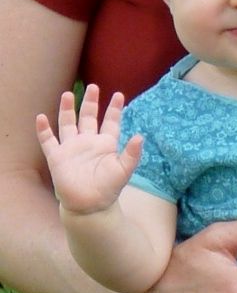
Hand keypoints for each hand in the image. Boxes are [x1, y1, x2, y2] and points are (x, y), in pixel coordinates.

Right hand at [36, 85, 141, 215]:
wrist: (90, 206)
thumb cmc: (108, 189)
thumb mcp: (124, 170)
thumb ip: (132, 154)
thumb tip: (140, 136)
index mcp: (105, 144)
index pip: (110, 122)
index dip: (114, 109)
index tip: (119, 94)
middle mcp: (88, 142)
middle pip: (88, 117)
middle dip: (90, 102)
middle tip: (93, 87)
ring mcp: (72, 148)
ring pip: (67, 124)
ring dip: (67, 110)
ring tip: (67, 94)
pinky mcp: (57, 157)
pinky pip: (48, 141)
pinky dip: (44, 130)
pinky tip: (41, 118)